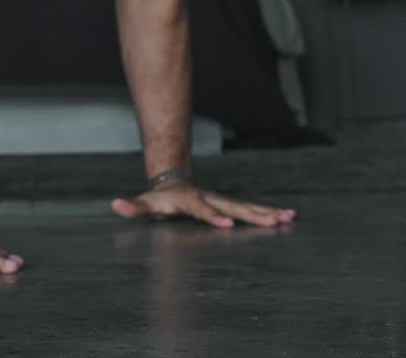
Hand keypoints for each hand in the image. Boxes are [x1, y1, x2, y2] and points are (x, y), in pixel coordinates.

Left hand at [111, 180, 296, 228]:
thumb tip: (115, 205)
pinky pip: (250, 210)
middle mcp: (210, 200)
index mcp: (191, 202)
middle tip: (275, 222)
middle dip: (254, 216)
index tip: (226, 225)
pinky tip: (286, 217)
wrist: (172, 180)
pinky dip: (268, 213)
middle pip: (234, 208)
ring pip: (247, 207)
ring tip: (289, 217)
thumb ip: (133, 207)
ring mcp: (221, 201)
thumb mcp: (144, 204)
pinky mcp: (228, 205)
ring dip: (268, 213)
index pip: (203, 211)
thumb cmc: (158, 198)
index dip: (212, 217)